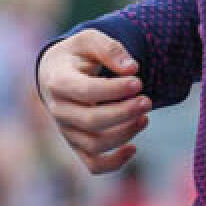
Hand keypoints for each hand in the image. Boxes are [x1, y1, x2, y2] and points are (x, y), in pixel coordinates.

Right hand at [37, 29, 150, 174]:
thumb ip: (110, 49)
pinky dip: (115, 163)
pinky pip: (93, 165)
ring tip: (145, 117)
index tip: (138, 82)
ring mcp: (67, 130)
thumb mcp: (90, 41)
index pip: (86, 92)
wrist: (58, 74)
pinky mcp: (78, 145)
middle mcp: (58, 110)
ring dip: (126, 133)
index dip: (115, 89)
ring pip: (96, 144)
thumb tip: (132, 68)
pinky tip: (133, 148)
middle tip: (148, 101)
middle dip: (125, 113)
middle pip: (92, 121)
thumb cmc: (78, 56)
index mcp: (58, 82)